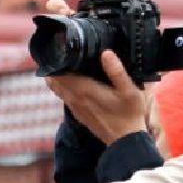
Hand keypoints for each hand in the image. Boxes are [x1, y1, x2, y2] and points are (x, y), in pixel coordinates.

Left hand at [41, 0, 152, 144]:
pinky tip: (70, 74)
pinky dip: (61, 82)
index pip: (58, 70)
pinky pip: (62, 93)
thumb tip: (106, 53)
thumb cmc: (130, 116)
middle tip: (58, 43)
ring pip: (54, 85)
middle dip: (52, 59)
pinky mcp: (77, 111)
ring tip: (62, 55)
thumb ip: (118, 71)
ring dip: (55, 71)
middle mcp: (74, 98)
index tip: (57, 40)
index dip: (55, 54)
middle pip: (52, 75)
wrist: (125, 142)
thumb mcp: (130, 91)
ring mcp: (73, 106)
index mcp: (84, 90)